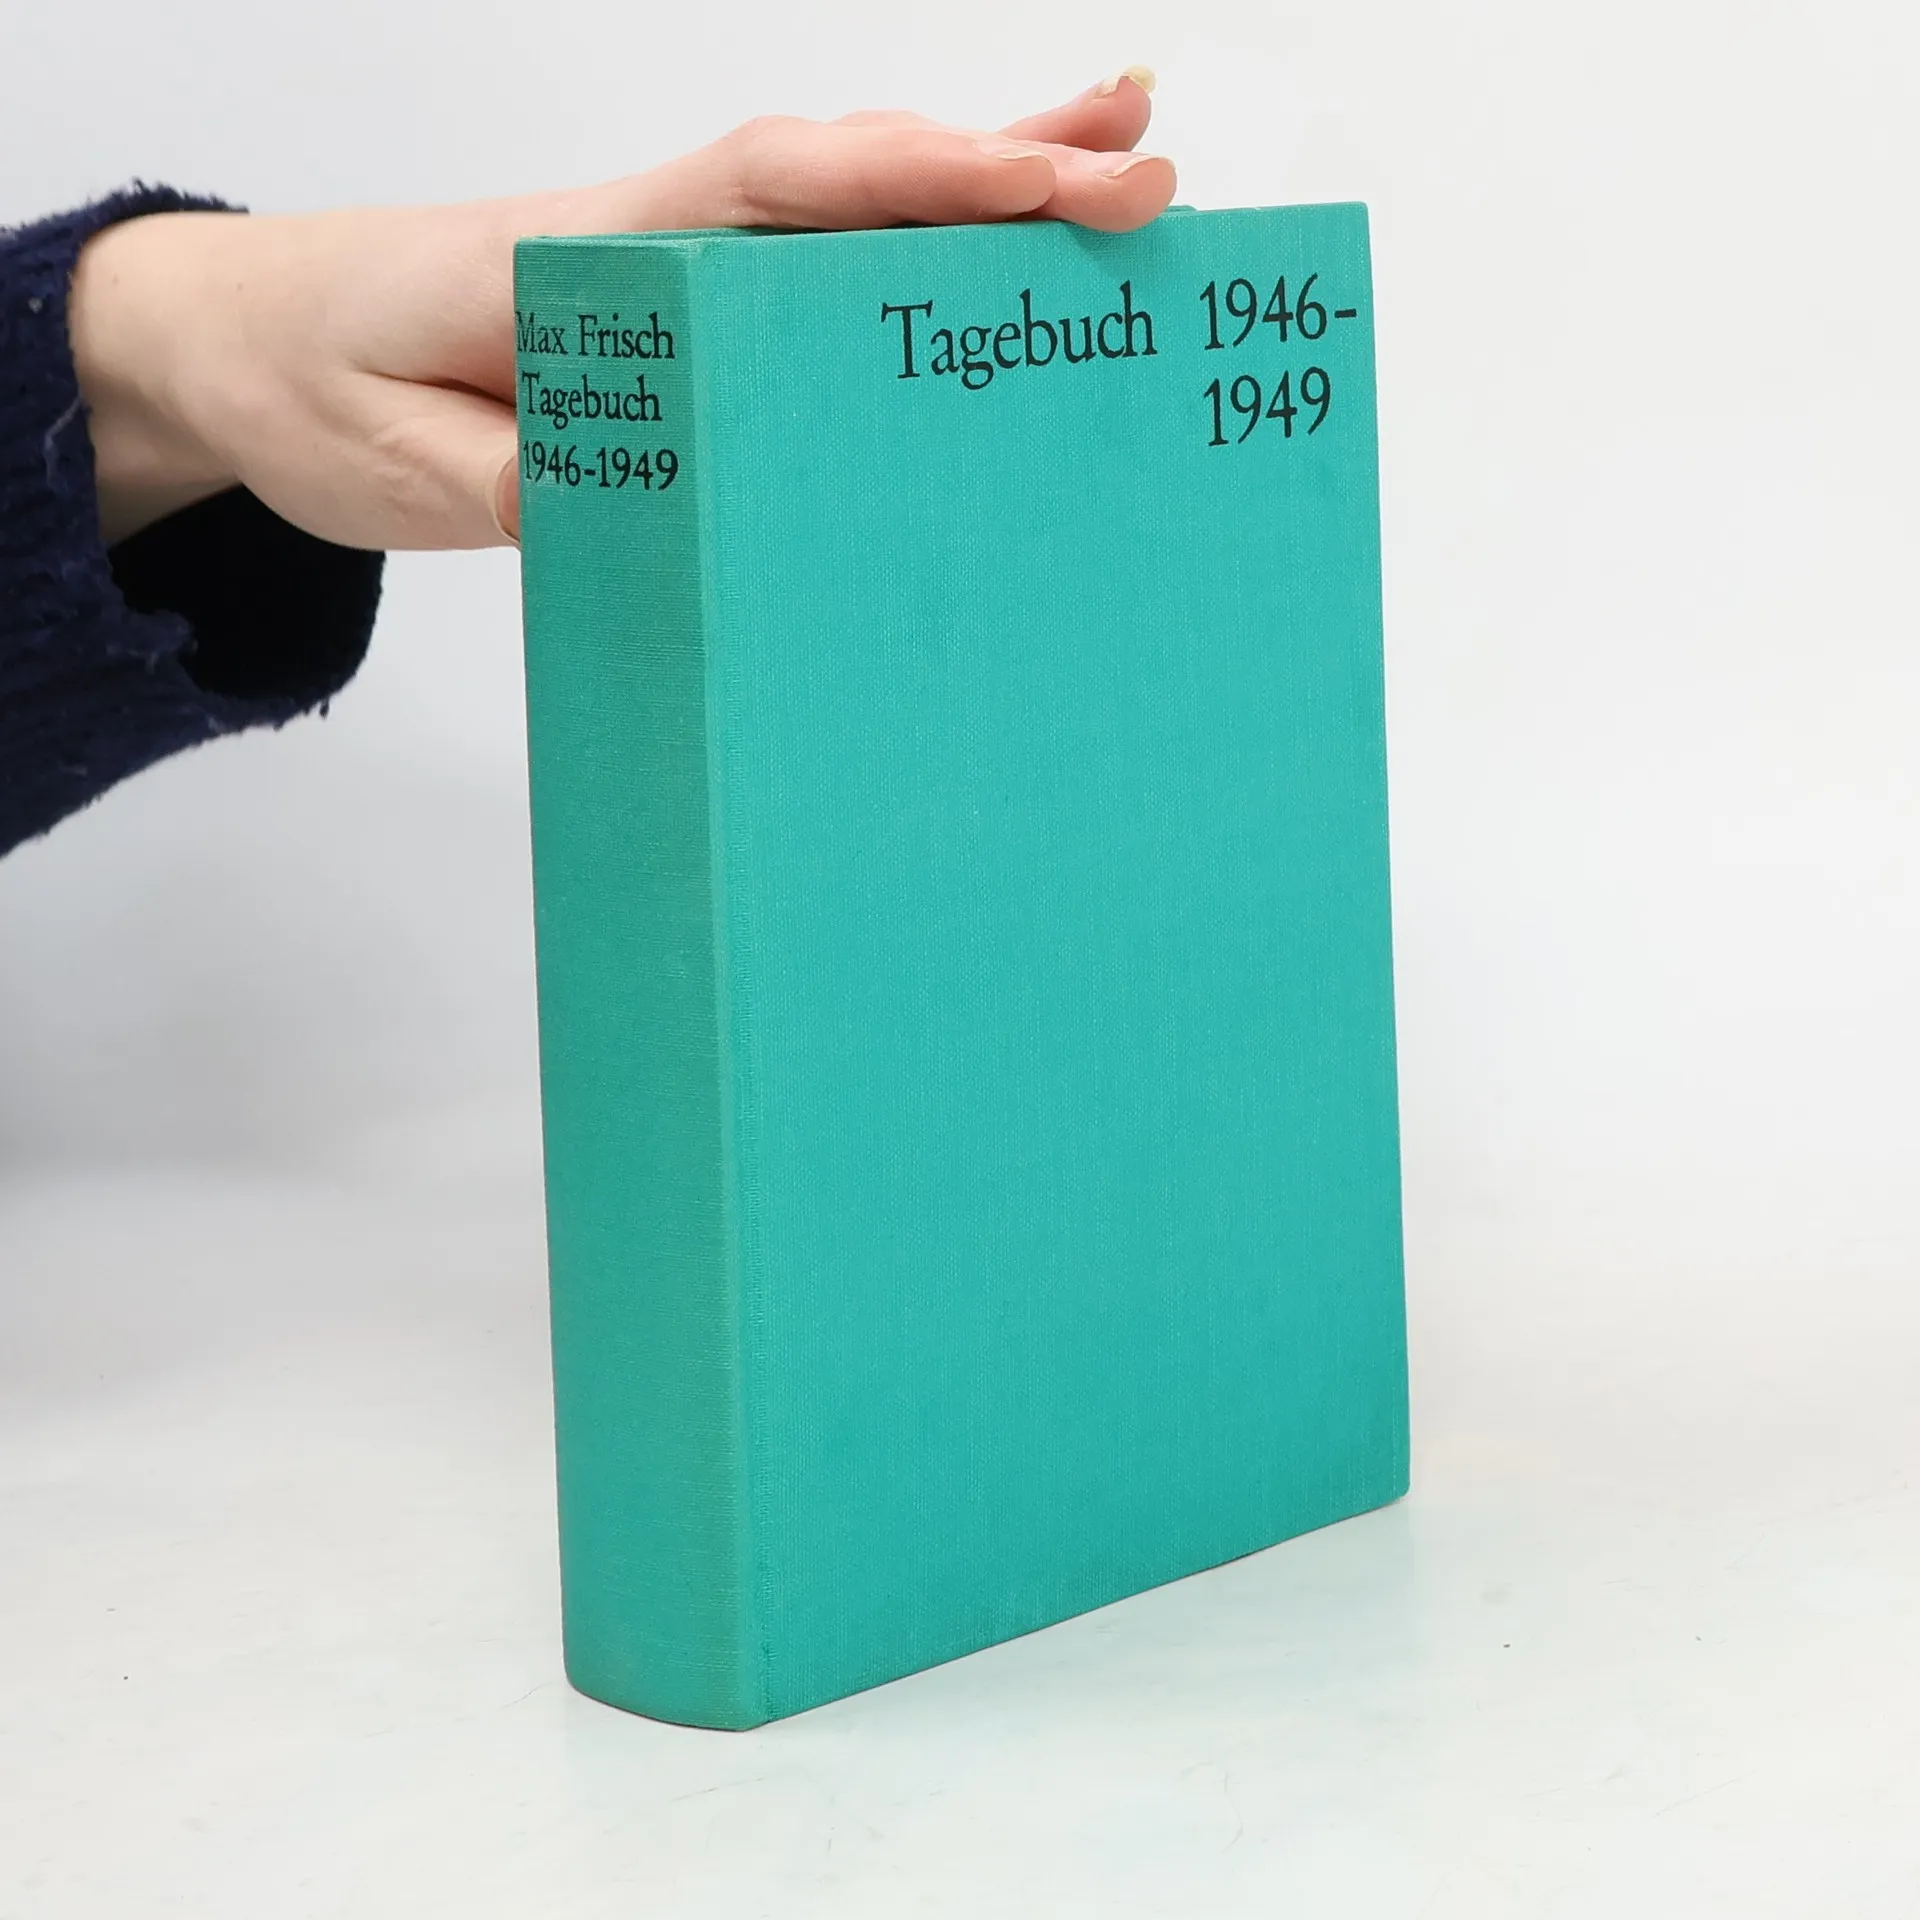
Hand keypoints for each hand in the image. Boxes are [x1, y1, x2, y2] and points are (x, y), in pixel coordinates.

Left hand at [69, 72, 1173, 550]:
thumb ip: (547, 482)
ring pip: (846, 209)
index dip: (908, 191)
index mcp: (591, 253)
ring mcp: (670, 262)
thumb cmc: (311, 385)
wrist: (238, 346)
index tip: (1030, 193)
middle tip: (1141, 182)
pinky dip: (901, 244)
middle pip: (846, 184)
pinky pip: (807, 269)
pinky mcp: (675, 307)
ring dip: (980, 183)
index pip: (774, 199)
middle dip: (997, 177)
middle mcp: (651, 235)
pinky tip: (977, 239)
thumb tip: (683, 500)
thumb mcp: (409, 464)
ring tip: (1121, 162)